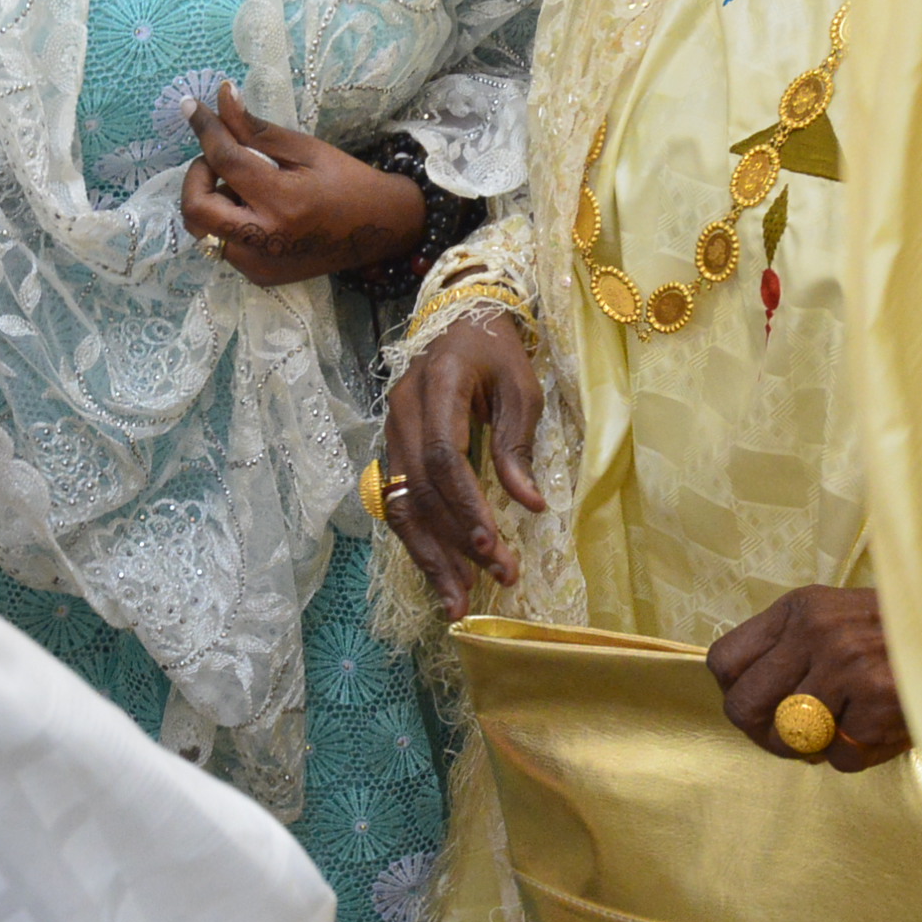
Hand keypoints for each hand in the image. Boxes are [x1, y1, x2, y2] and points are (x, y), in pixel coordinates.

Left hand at [180, 87, 426, 283]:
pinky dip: (227, 219)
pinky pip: (222, 243)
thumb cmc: (346, 181)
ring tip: (245, 185)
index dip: (205, 129)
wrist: (380, 229)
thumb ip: (256, 129)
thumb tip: (221, 97)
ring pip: (203, 229)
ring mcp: (259, 265)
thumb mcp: (305, 148)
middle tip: (221, 158)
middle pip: (195, 209)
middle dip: (197, 176)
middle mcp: (266, 241)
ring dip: (212, 199)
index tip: (191, 106)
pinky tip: (255, 208)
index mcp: (283, 202)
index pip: (225, 160)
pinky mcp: (259, 276)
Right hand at [378, 307, 545, 615]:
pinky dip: (418, 542)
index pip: (443, 455)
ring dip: (429, 555)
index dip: (465, 504)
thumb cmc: (496, 351)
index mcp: (438, 385)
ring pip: (401, 504)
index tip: (492, 543)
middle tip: (491, 581)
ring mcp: (391, 431)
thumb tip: (529, 506)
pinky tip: (439, 574)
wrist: (458, 319)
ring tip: (457, 602)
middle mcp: (403, 410)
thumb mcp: (521, 386)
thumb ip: (518, 443)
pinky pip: (398, 503)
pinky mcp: (392, 449)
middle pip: (419, 489)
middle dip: (455, 541)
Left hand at [708, 586, 910, 770]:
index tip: (757, 708)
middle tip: (791, 740)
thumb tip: (748, 702)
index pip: (724, 661)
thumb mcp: (837, 618)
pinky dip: (859, 753)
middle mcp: (817, 631)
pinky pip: (840, 757)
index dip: (734, 694)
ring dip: (814, 748)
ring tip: (843, 729)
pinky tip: (881, 727)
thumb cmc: (897, 635)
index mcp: (799, 608)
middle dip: (764, 735)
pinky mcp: (878, 698)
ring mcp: (847, 664)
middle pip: (744, 706)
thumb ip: (792, 649)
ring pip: (790, 739)